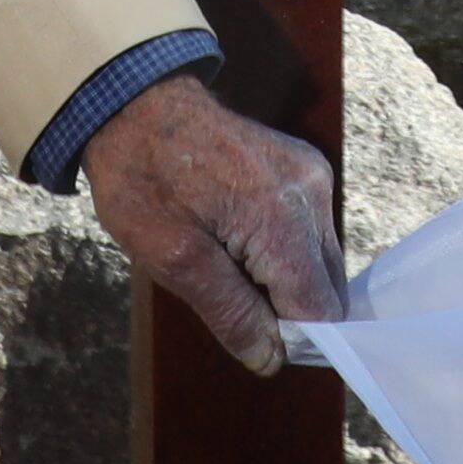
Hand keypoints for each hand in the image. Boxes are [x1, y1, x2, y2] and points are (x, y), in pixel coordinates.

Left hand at [78, 67, 342, 377]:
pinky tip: (239, 241)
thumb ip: (231, 313)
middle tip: (232, 304)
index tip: (252, 339)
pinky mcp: (304, 167)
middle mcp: (312, 194)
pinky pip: (311, 232)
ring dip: (285, 281)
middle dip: (290, 311)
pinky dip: (284, 252)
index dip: (293, 338)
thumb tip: (272, 359)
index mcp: (284, 218)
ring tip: (228, 265)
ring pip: (321, 262)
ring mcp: (312, 175)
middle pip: (328, 287)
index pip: (321, 309)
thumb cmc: (144, 180)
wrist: (135, 104)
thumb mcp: (173, 258)